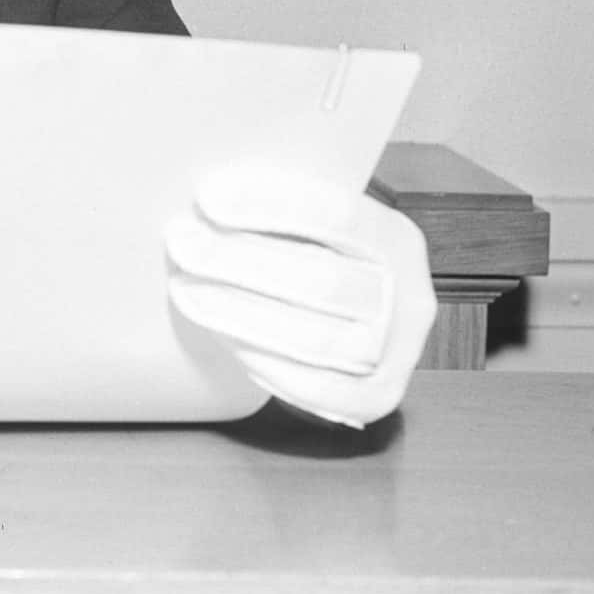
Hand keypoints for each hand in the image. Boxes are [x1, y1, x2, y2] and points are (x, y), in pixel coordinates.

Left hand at [163, 166, 435, 426]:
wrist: (357, 326)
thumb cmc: (319, 260)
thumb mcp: (318, 225)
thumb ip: (283, 209)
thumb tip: (209, 196)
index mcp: (398, 239)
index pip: (339, 216)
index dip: (272, 204)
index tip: (208, 197)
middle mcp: (411, 298)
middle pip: (321, 280)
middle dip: (240, 260)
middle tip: (182, 241)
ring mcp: (399, 355)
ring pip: (315, 338)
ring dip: (239, 312)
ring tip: (185, 287)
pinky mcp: (377, 398)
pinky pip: (318, 389)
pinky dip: (265, 362)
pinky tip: (221, 334)